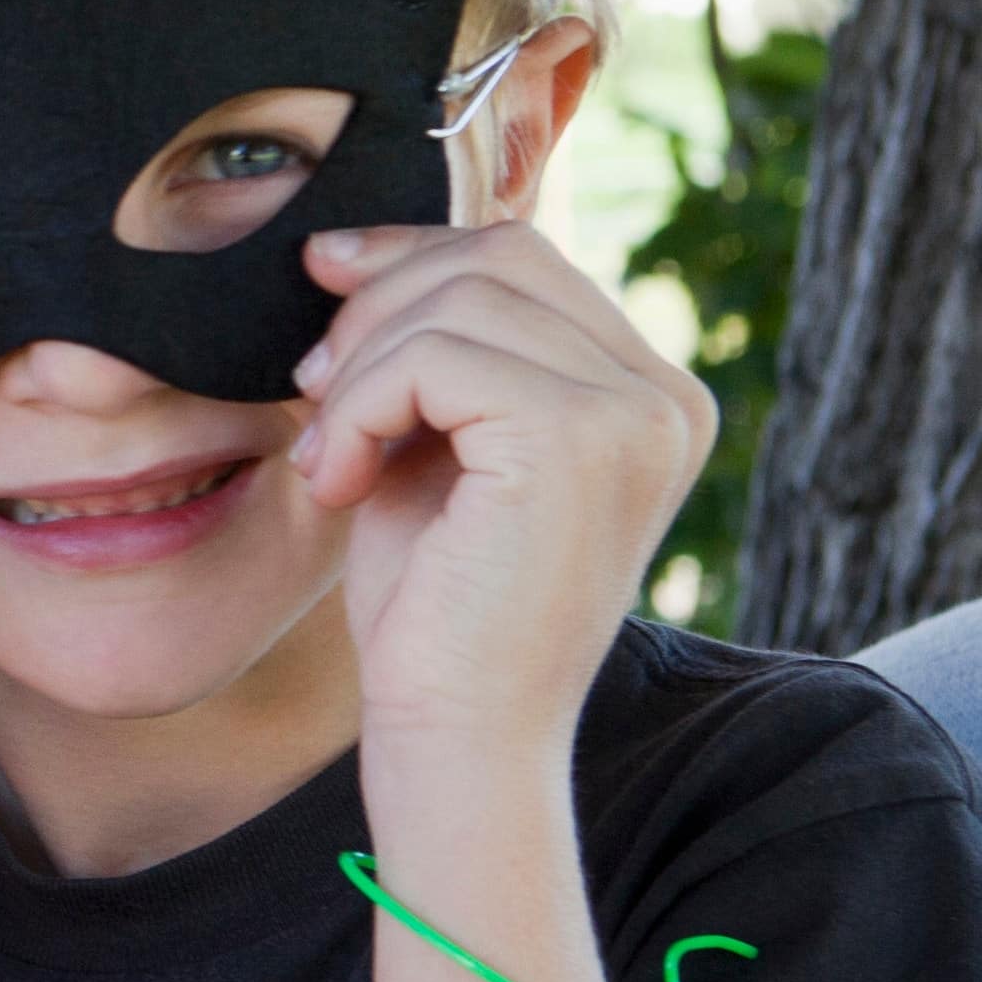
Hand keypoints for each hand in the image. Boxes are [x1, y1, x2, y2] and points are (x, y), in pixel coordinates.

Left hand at [290, 220, 711, 758]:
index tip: (323, 293)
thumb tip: (348, 246)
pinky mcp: (579, 438)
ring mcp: (636, 415)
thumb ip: (429, 348)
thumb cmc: (434, 608)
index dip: (409, 258)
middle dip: (378, 304)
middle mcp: (666, 396)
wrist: (455, 736)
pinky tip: (338, 481)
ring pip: (459, 298)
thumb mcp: (435, 446)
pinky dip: (358, 407)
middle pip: (496, 255)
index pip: (524, 258)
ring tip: (329, 455)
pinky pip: (433, 357)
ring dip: (358, 369)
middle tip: (314, 391)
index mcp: (648, 393)